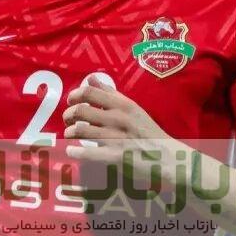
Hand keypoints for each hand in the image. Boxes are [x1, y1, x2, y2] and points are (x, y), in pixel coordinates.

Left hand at [61, 75, 182, 181]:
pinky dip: (75, 152)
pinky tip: (71, 151)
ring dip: (69, 132)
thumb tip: (91, 77)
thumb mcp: (133, 108)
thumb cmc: (148, 132)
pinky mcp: (115, 157)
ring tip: (69, 133)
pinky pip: (87, 153)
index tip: (71, 100)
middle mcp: (119, 119)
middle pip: (81, 110)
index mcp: (123, 105)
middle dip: (68, 115)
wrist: (167, 158)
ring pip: (81, 130)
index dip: (75, 95)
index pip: (90, 92)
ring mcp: (117, 138)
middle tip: (68, 119)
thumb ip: (110, 93)